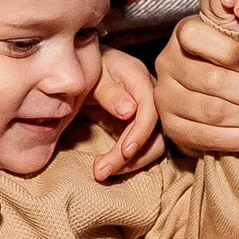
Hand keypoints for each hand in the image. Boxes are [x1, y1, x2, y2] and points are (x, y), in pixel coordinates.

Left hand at [89, 47, 167, 180]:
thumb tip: (130, 111)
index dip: (140, 133)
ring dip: (128, 164)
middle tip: (100, 171)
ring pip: (151, 147)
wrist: (83, 66)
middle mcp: (150, 98)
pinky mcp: (137, 127)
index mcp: (140, 79)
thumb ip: (109, 92)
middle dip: (131, 158)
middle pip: (156, 135)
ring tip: (100, 171)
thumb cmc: (87, 67)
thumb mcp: (93, 75)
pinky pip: (141, 150)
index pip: (151, 110)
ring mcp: (146, 114)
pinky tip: (106, 165)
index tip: (124, 152)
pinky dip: (125, 162)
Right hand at [154, 15, 238, 156]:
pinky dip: (232, 139)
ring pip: (211, 110)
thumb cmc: (231, 62)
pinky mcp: (170, 125)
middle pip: (212, 80)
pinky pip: (201, 136)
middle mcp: (168, 62)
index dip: (227, 51)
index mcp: (184, 33)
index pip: (195, 36)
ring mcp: (165, 96)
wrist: (204, 93)